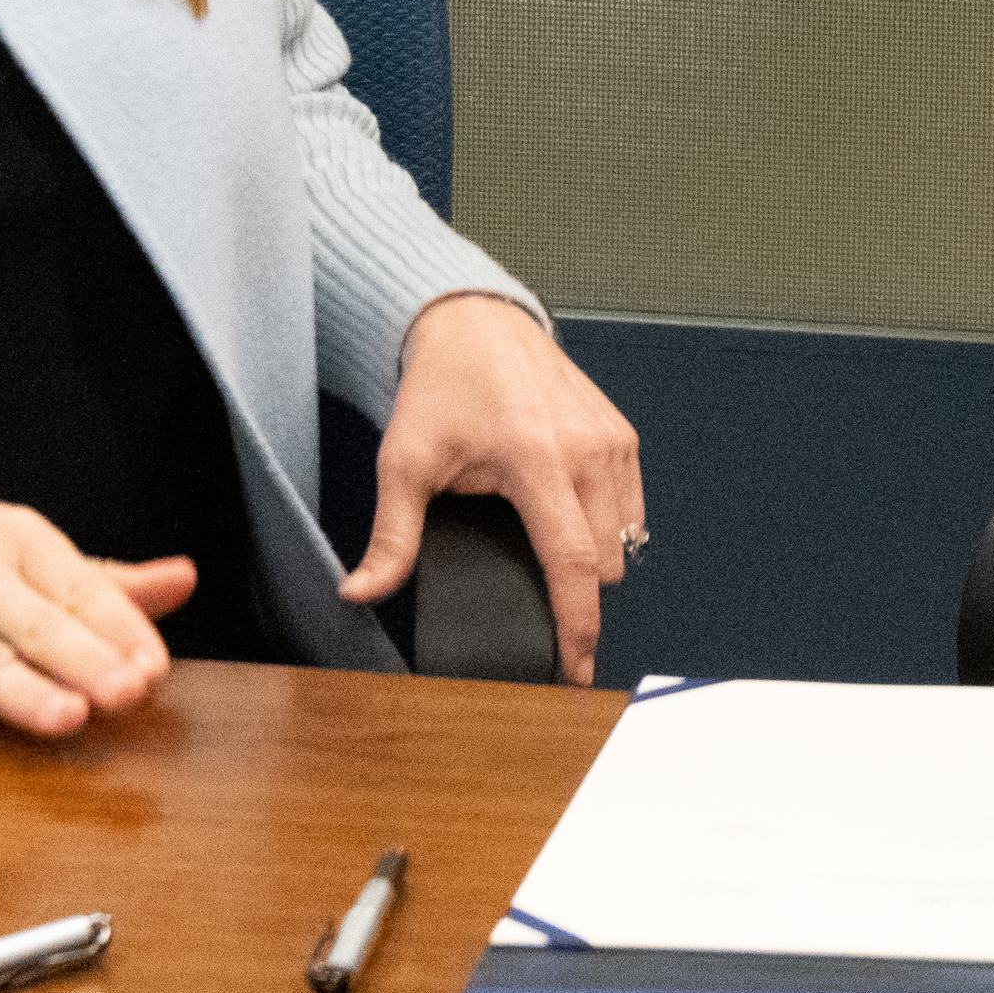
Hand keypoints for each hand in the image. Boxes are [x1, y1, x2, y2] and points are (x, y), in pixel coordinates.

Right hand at [0, 473, 196, 754]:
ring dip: (25, 690)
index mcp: (19, 546)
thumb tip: (182, 581)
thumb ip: (99, 579)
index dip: (123, 632)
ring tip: (68, 714)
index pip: (83, 590)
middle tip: (131, 692)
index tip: (156, 667)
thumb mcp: (15, 544)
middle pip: (41, 627)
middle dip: (89, 660)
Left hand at [343, 292, 649, 682]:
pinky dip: (609, 528)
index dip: (578, 626)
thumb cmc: (442, 387)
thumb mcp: (404, 463)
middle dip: (578, 595)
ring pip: (624, 538)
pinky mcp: (623, 434)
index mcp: (538, 462)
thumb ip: (391, 537)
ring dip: (595, 562)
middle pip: (604, 563)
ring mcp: (613, 441)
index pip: (573, 565)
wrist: (476, 324)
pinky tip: (570, 522)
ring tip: (549, 561)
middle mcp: (588, 452)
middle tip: (541, 609)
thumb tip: (361, 592)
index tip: (576, 668)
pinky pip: (632, 507)